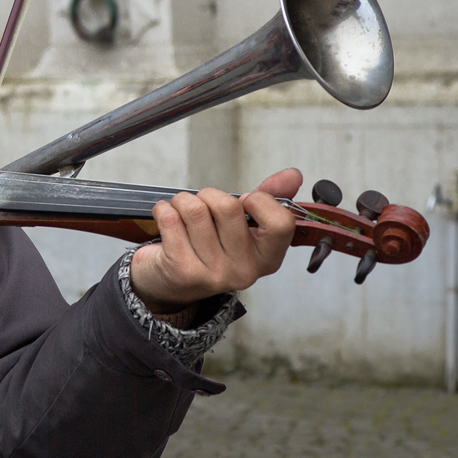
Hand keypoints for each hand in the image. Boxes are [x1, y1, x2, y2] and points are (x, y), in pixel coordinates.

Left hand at [130, 169, 301, 316]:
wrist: (171, 283)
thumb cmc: (211, 247)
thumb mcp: (244, 226)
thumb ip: (270, 198)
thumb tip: (294, 174)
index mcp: (267, 258)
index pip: (281, 222)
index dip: (259, 201)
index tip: (244, 201)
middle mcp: (244, 270)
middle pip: (228, 207)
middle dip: (208, 194)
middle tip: (202, 203)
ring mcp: (213, 273)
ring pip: (195, 209)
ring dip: (182, 200)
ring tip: (181, 210)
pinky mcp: (183, 271)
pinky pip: (170, 220)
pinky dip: (163, 209)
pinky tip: (165, 216)